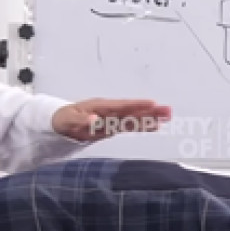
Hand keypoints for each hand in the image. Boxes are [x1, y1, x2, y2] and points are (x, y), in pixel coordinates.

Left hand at [51, 99, 171, 141]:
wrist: (61, 123)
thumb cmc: (63, 119)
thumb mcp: (68, 120)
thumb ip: (81, 121)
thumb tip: (94, 121)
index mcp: (101, 106)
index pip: (122, 106)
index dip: (136, 105)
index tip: (152, 103)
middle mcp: (110, 111)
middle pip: (133, 111)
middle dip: (150, 111)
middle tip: (168, 110)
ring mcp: (113, 119)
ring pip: (134, 118)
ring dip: (150, 117)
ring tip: (168, 116)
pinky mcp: (113, 127)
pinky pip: (130, 126)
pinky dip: (142, 126)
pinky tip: (155, 126)